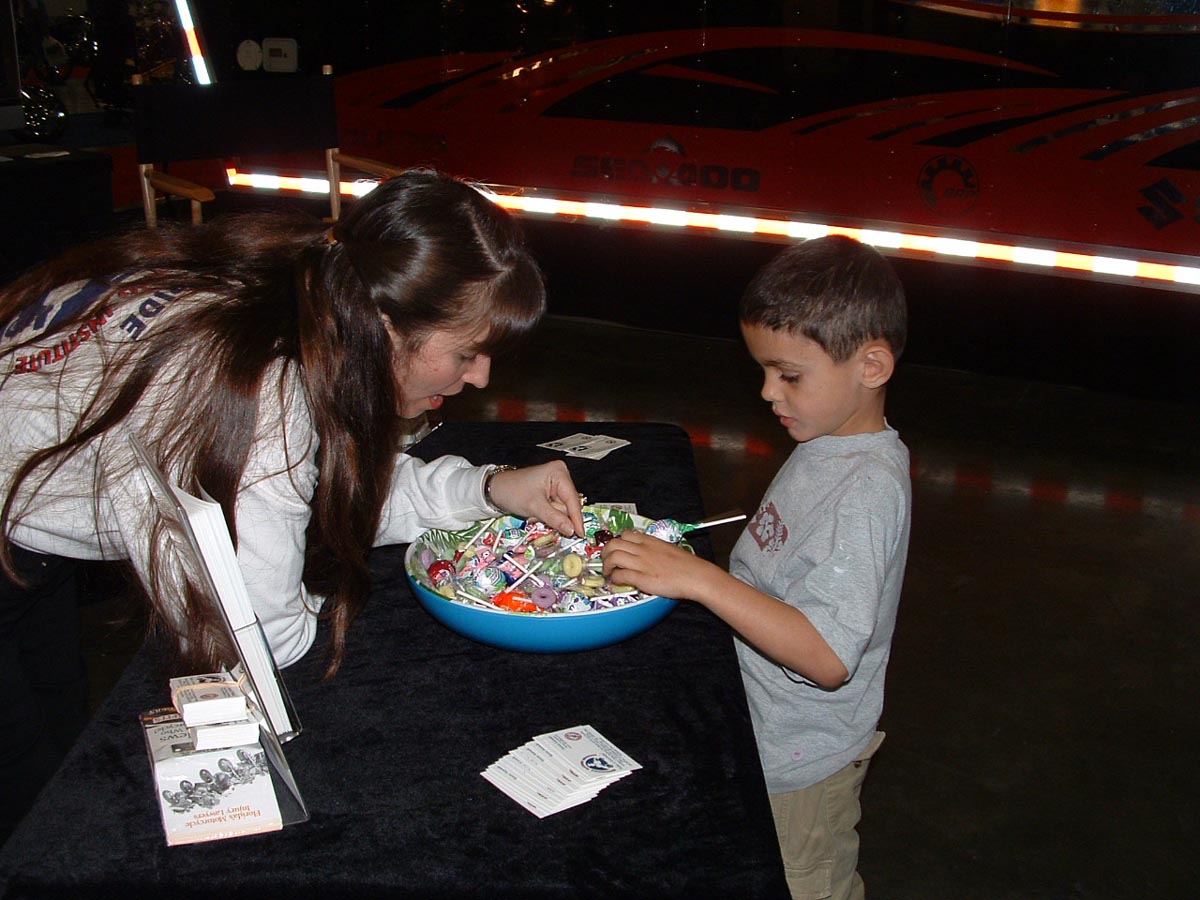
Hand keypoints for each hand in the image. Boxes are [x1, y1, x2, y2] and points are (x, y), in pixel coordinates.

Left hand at [486, 461, 584, 535]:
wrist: (496, 489)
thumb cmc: (511, 490)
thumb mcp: (534, 506)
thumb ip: (555, 519)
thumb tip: (571, 529)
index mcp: (558, 473)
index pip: (572, 500)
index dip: (576, 519)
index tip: (580, 533)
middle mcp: (560, 476)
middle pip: (568, 505)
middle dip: (558, 517)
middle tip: (544, 520)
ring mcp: (556, 484)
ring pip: (562, 509)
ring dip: (551, 517)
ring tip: (535, 514)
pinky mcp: (551, 491)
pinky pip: (556, 508)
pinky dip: (548, 514)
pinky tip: (537, 512)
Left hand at [601, 530, 720, 600]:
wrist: (696, 576)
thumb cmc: (687, 565)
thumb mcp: (669, 549)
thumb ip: (655, 549)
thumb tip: (646, 553)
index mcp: (651, 541)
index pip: (625, 534)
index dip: (616, 541)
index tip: (614, 548)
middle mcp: (643, 550)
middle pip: (614, 543)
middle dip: (605, 552)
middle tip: (606, 560)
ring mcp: (641, 563)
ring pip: (613, 557)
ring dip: (606, 565)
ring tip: (608, 572)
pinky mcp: (642, 578)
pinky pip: (620, 574)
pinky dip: (614, 577)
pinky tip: (616, 580)